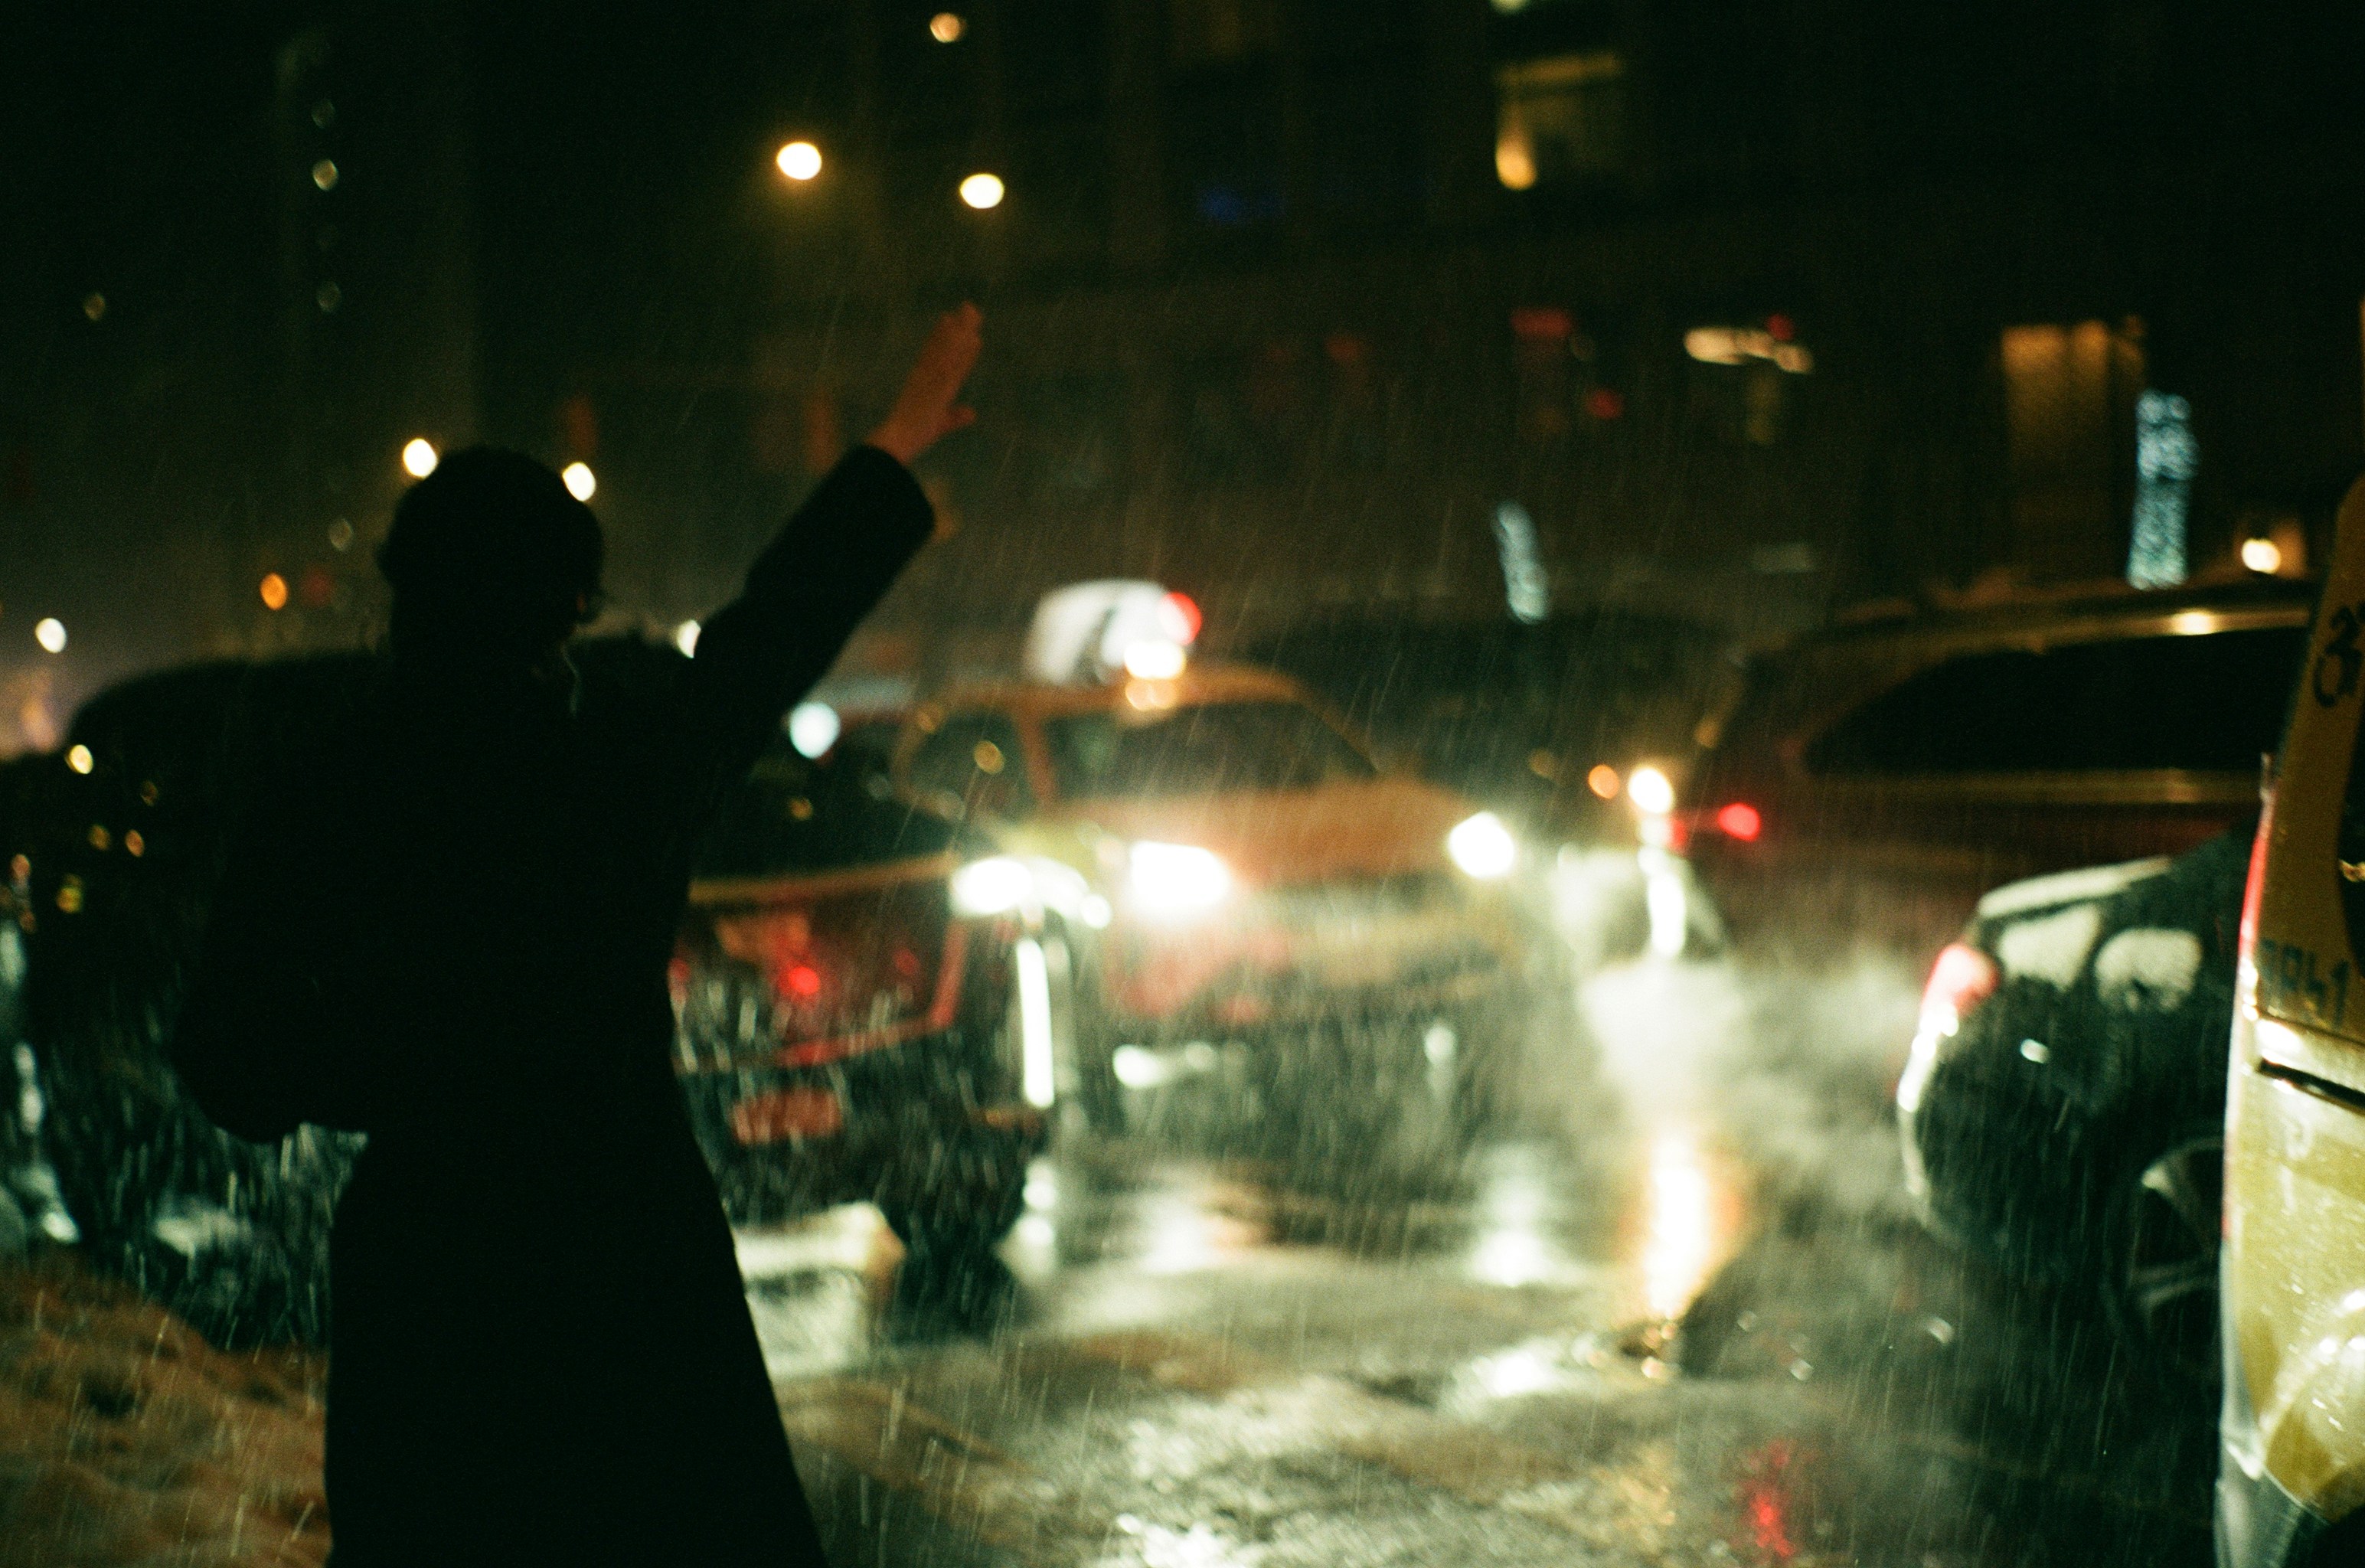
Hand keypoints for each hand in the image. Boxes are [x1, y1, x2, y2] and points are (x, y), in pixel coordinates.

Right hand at [866, 303, 982, 465]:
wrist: (898, 439)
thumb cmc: (913, 434)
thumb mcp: (940, 424)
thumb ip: (955, 417)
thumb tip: (972, 413)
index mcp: (927, 381)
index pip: (939, 353)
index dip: (946, 336)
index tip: (952, 319)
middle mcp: (928, 373)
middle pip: (946, 344)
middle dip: (959, 326)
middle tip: (970, 306)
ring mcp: (932, 376)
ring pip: (950, 347)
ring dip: (961, 328)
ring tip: (971, 309)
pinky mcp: (936, 383)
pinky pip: (950, 361)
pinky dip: (957, 347)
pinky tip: (968, 334)